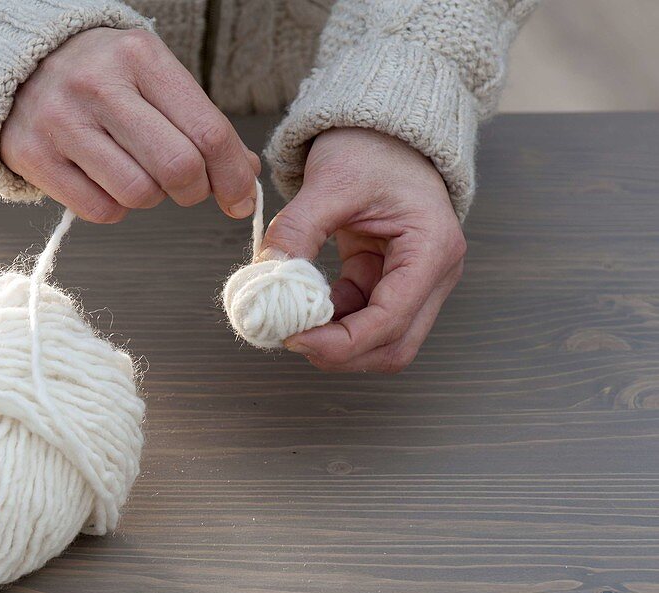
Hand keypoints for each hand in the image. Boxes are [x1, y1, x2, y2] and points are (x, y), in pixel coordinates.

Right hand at [1, 28, 260, 222]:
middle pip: (177, 168)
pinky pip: (100, 211)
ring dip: (151, 198)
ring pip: (139, 194)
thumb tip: (246, 175)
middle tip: (187, 188)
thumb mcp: (153, 77)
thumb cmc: (102, 76)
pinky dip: (115, 208)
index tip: (240, 198)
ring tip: (138, 175)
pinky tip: (106, 182)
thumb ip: (200, 123)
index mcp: (139, 56)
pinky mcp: (34, 157)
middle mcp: (97, 85)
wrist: (20, 66)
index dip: (233, 176)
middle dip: (194, 191)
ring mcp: (60, 122)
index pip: (207, 131)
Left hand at [264, 127, 465, 372]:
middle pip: (393, 347)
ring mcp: (414, 282)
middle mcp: (433, 274)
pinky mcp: (389, 282)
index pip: (390, 321)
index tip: (292, 336)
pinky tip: (300, 305)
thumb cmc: (372, 147)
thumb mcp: (332, 181)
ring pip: (379, 342)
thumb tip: (268, 276)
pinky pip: (361, 319)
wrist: (383, 130)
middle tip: (288, 337)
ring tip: (289, 320)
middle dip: (339, 352)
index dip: (340, 342)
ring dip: (334, 342)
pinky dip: (330, 322)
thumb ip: (299, 229)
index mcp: (432, 250)